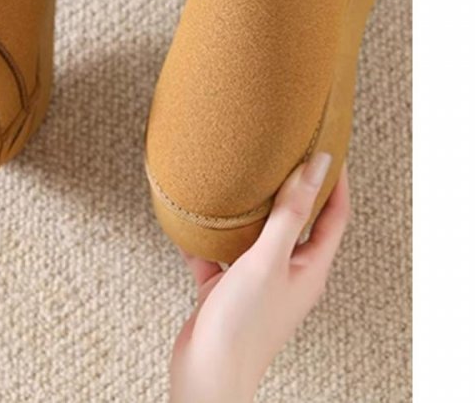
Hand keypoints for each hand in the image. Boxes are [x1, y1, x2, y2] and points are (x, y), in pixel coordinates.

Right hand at [169, 153, 350, 402]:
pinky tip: (190, 222)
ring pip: (255, 237)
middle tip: (281, 156)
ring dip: (246, 212)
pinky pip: (217, 255)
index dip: (334, 182)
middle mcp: (286, 274)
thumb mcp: (268, 258)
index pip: (333, 216)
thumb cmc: (244, 324)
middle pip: (295, 223)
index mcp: (309, 269)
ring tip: (235, 181)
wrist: (205, 374)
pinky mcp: (226, 290)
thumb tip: (316, 167)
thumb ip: (290, 212)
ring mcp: (256, 282)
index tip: (327, 148)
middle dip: (290, 190)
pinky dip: (206, 239)